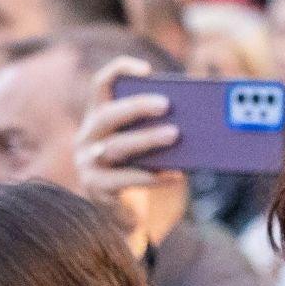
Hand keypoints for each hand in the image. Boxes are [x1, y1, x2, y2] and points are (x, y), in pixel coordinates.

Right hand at [72, 56, 186, 252]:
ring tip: (175, 135)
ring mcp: (88, 164)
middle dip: (136, 106)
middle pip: (108, 115)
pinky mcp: (97, 189)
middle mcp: (87, 137)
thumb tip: (197, 118)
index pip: (101, 85)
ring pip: (116, 147)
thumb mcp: (150, 146)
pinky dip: (152, 177)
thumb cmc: (142, 171)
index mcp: (99, 118)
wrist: (127, 216)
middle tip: (166, 104)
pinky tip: (177, 175)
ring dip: (147, 139)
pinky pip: (124, 180)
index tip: (146, 69)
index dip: (119, 71)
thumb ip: (160, 127)